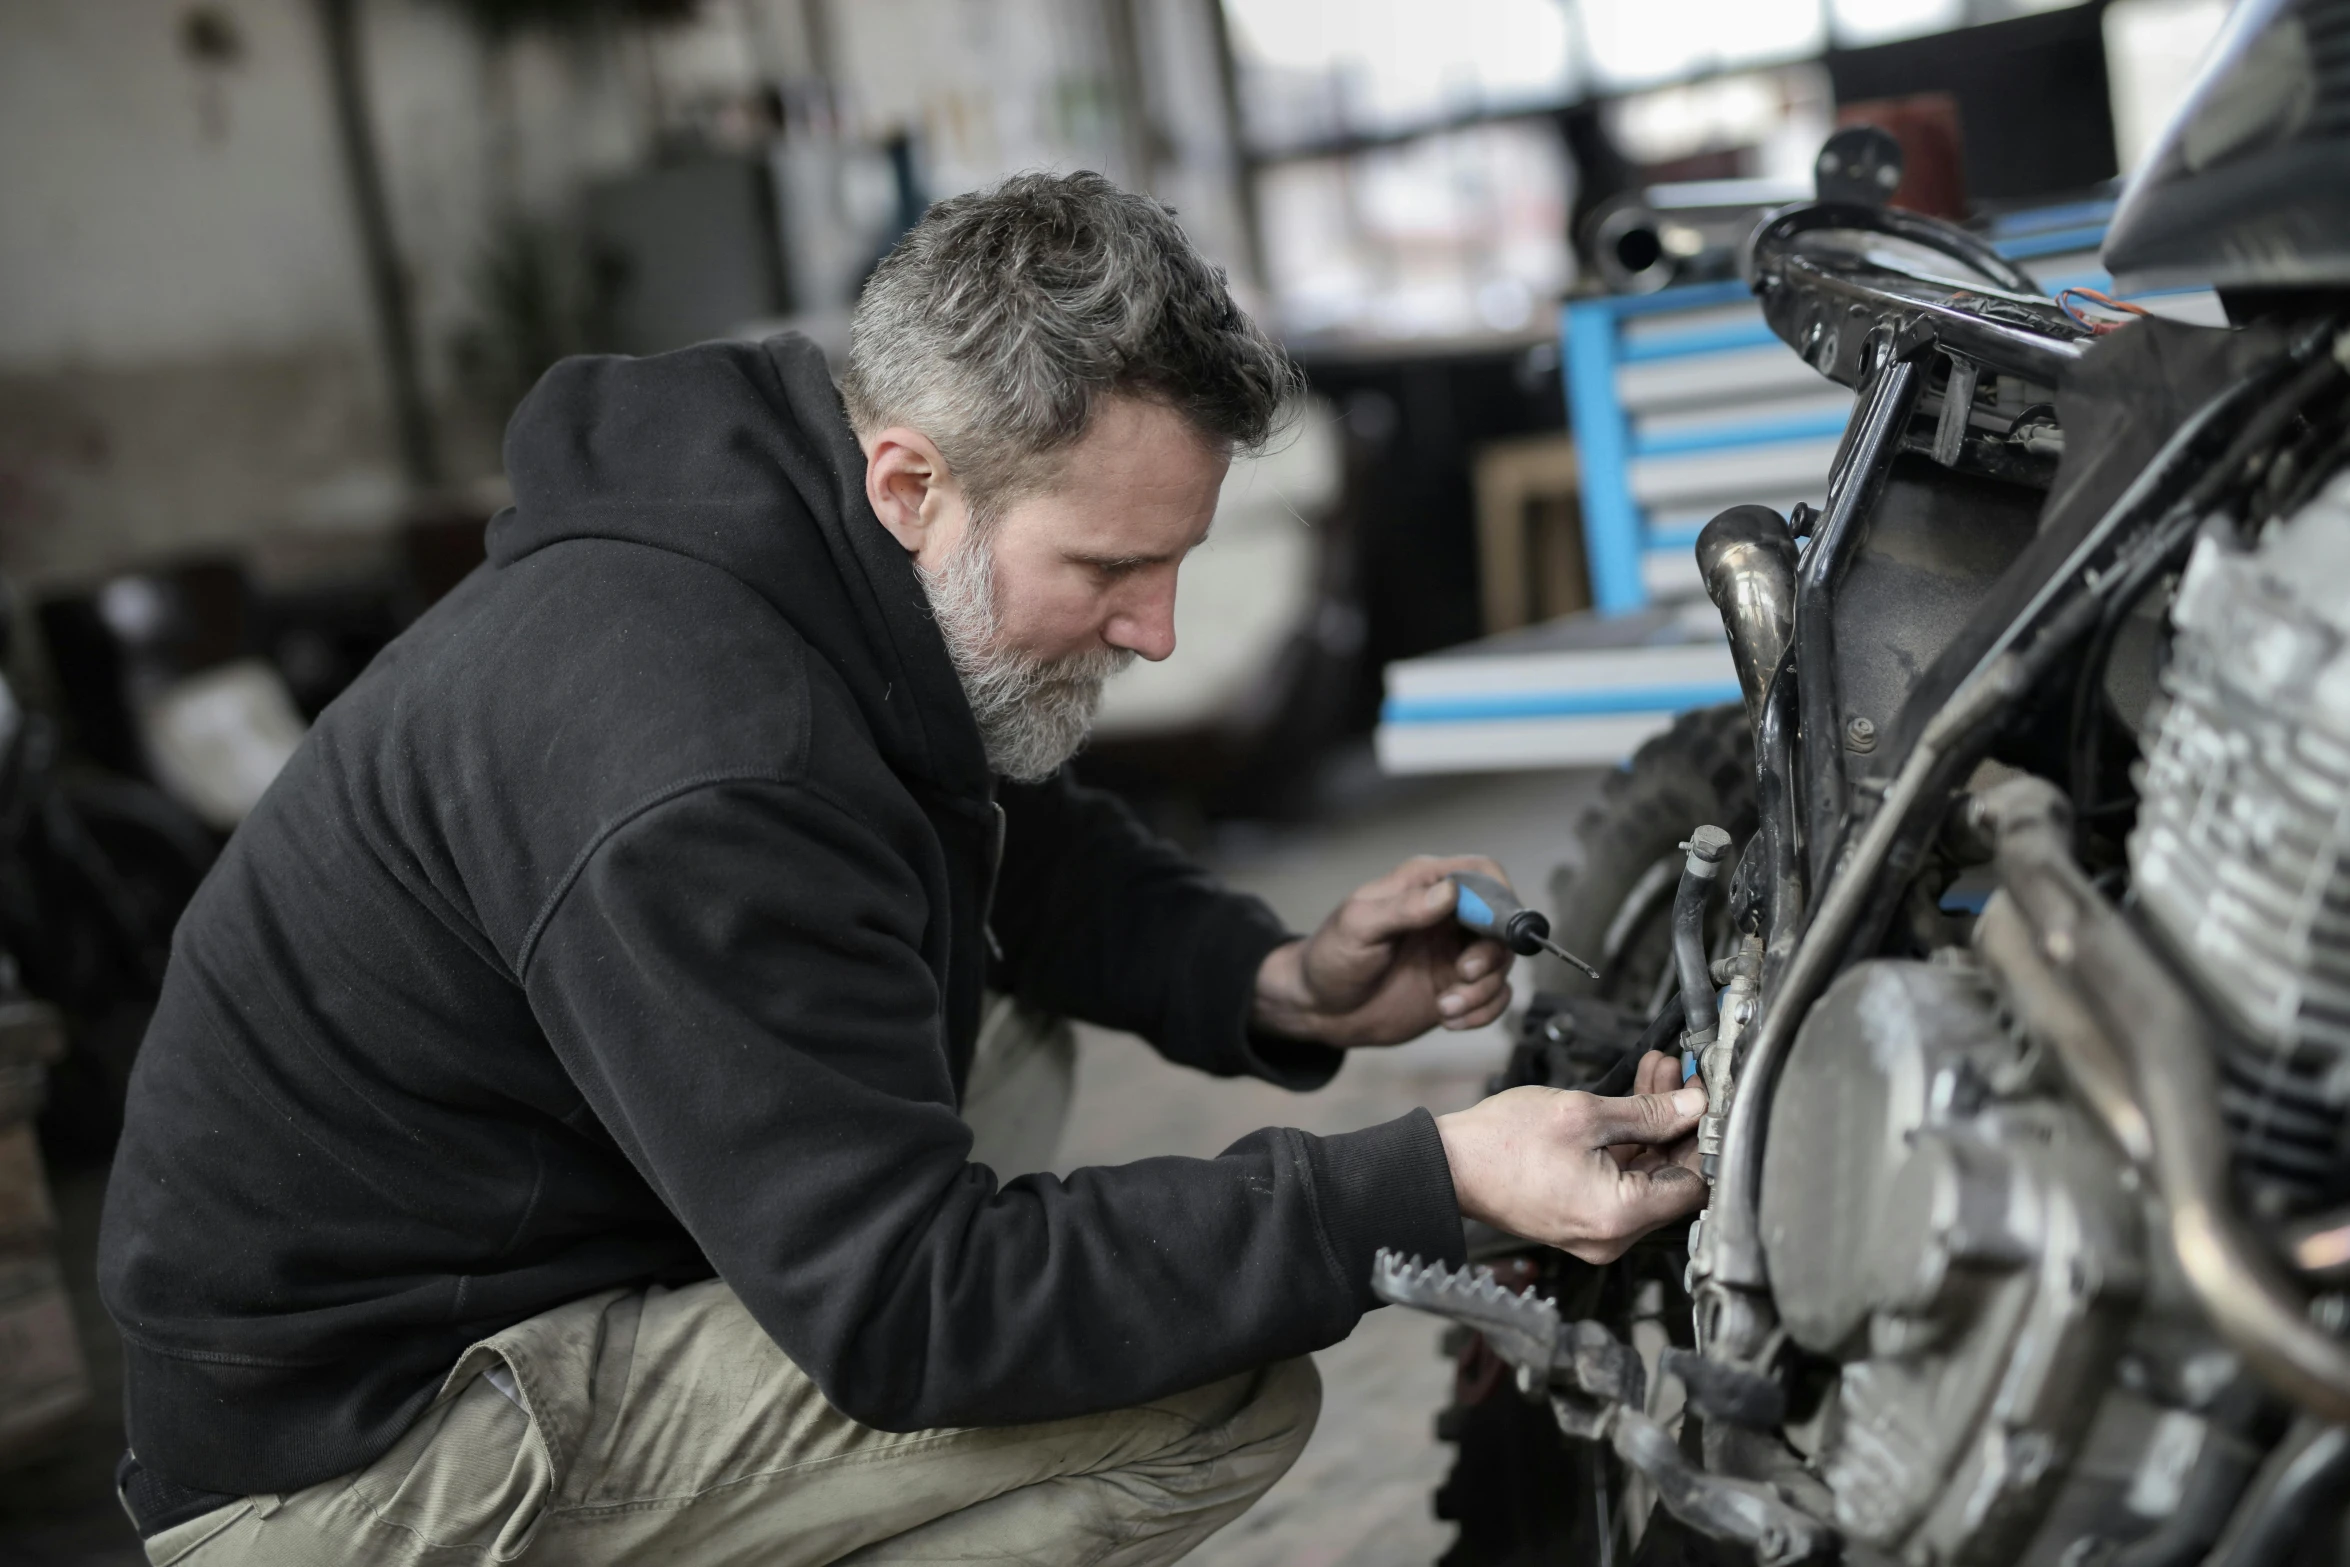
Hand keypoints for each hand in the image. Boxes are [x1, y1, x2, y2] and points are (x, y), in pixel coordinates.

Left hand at [1251, 855, 1515, 1048]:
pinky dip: (1483, 1012)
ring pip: (1501, 964)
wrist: (1319, 1008)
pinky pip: (1494, 996)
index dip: (1499, 897)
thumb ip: (1404, 908)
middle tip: (1463, 973)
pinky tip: (1450, 1019)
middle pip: (1502, 923)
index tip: (1493, 929)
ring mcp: (1455, 953)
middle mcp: (1447, 916)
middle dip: (1492, 953)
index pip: (1483, 875)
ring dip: (1483, 990)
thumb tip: (1449, 892)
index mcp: (1424, 886)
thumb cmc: (1331, 957)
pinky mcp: (1457, 987)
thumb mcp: (1359, 927)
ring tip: (1446, 1007)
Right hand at [1435, 1061, 1707, 1262]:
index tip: (1704, 1100)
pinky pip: (1620, 1180)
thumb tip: (1691, 1106)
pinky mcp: (1582, 1217)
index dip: (1702, 1138)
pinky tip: (1630, 1101)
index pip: (1694, 1184)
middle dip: (1678, 1122)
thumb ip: (1647, 1112)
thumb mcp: (1583, 1114)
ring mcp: (1597, 1229)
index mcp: (1620, 1215)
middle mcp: (1613, 1235)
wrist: (1450, 1165)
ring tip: (1655, 1073)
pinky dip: (1628, 1143)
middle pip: (1671, 1178)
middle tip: (1679, 1077)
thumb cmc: (1501, 1144)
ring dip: (1654, 1125)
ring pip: (1646, 1174)